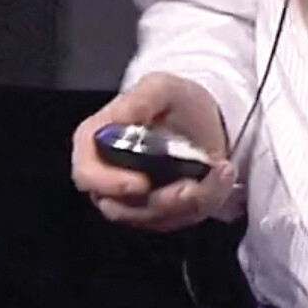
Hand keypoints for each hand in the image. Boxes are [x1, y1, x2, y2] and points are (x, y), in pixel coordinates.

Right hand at [70, 72, 236, 230]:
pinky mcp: (159, 212)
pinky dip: (205, 200)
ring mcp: (131, 200)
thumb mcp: (160, 88)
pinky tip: (221, 174)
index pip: (86, 174)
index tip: (142, 183)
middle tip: (192, 185)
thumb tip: (121, 116)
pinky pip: (179, 218)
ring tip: (218, 169)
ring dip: (190, 201)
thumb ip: (140, 100)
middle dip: (161, 201)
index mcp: (95, 145)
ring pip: (154, 217)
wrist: (205, 119)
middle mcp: (107, 178)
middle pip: (120, 207)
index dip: (109, 184)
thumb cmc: (174, 101)